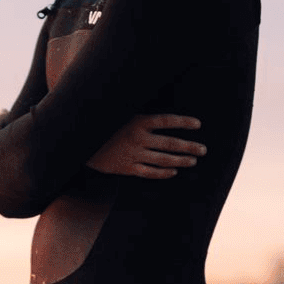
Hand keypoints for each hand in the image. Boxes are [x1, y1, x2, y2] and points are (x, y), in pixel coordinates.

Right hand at [87, 113, 205, 178]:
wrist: (79, 143)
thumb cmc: (102, 125)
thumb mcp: (119, 113)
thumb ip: (137, 113)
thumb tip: (156, 110)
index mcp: (137, 121)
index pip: (166, 120)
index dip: (183, 122)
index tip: (198, 124)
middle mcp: (138, 138)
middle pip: (170, 143)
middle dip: (189, 146)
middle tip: (204, 149)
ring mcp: (133, 154)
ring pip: (163, 160)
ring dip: (180, 160)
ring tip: (193, 160)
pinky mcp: (127, 168)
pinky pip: (150, 172)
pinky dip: (163, 173)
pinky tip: (174, 172)